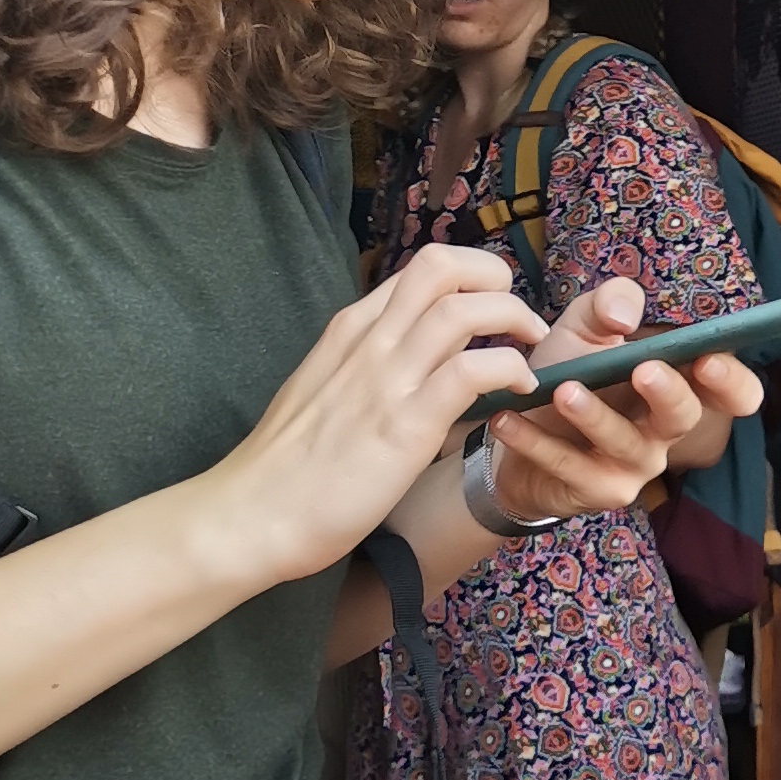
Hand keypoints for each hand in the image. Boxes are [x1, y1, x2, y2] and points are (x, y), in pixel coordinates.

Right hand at [211, 245, 551, 581]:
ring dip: (513, 318)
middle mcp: (369, 341)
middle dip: (495, 277)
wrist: (251, 514)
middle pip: (440, 265)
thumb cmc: (289, 467)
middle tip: (517, 318)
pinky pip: (472, 370)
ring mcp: (386, 379)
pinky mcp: (405, 424)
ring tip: (529, 349)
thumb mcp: (326, 392)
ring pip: (463, 307)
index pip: (417, 272)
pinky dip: (510, 369)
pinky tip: (519, 390)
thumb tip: (418, 370)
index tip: (491, 309)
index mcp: (350, 330)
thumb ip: (369, 370)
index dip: (468, 279)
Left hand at [480, 276, 765, 523]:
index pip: (735, 393)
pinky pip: (571, 465)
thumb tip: (624, 315)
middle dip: (669, 392)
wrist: (512, 433)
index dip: (732, 379)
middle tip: (643, 368)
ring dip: (594, 414)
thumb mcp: (583, 330)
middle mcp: (666, 430)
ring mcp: (635, 464)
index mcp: (678, 386)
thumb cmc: (565, 374)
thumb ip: (607, 305)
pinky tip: (508, 418)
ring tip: (561, 391)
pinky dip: (537, 441)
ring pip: (626, 442)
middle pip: (688, 417)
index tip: (709, 357)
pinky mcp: (598, 490)